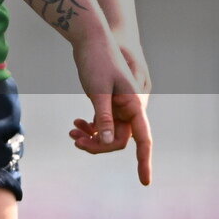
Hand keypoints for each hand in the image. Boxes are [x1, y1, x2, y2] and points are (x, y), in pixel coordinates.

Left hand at [70, 33, 151, 185]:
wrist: (89, 37)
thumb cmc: (96, 59)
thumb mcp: (98, 89)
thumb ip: (103, 116)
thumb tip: (107, 143)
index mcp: (134, 104)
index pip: (143, 138)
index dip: (145, 160)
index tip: (145, 181)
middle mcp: (129, 107)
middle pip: (118, 139)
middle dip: (99, 146)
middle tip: (76, 142)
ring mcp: (117, 105)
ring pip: (108, 133)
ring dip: (92, 138)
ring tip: (73, 135)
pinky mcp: (106, 102)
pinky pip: (101, 124)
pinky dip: (90, 128)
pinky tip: (76, 125)